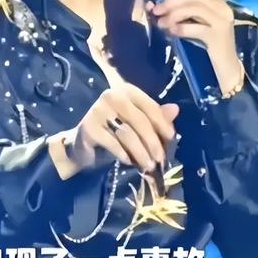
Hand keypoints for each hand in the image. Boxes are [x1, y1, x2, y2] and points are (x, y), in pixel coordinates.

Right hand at [48, 83, 178, 178]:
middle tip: (160, 160)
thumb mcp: (137, 125)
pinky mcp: (89, 127)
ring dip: (141, 153)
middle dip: (153, 143)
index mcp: (126, 91)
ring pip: (128, 134)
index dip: (163, 124)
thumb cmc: (114, 134)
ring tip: (148, 166)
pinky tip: (129, 162)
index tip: (172, 140)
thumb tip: (175, 109)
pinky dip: (124, 155)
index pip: (150, 106)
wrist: (82, 146)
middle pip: (140, 121)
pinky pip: (113, 143)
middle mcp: (112, 96)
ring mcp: (98, 110)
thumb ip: (156, 117)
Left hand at [145, 0, 241, 92]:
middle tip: (156, 10)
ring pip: (195, 8)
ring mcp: (222, 21)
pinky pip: (196, 27)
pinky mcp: (218, 36)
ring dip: (174, 14)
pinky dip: (181, 28)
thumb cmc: (207, 45)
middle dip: (171, 0)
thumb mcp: (194, 24)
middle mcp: (222, 7)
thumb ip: (180, 12)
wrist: (226, 68)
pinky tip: (173, 32)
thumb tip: (154, 5)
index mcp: (216, 1)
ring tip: (161, 23)